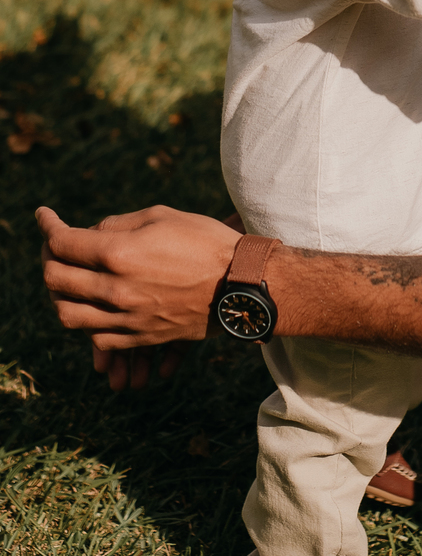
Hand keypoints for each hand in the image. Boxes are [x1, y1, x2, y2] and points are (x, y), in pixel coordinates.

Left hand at [37, 204, 239, 384]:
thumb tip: (89, 234)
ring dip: (60, 295)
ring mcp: (126, 318)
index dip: (47, 226)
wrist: (242, 284)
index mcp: (119, 254)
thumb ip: (117, 225)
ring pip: (67, 314)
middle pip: (55, 279)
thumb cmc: (206, 242)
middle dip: (48, 257)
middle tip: (55, 247)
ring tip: (69, 282)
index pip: (61, 242)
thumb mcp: (161, 217)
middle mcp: (115, 289)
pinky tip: (94, 307)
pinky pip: (96, 338)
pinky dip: (86, 322)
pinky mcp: (140, 336)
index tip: (45, 217)